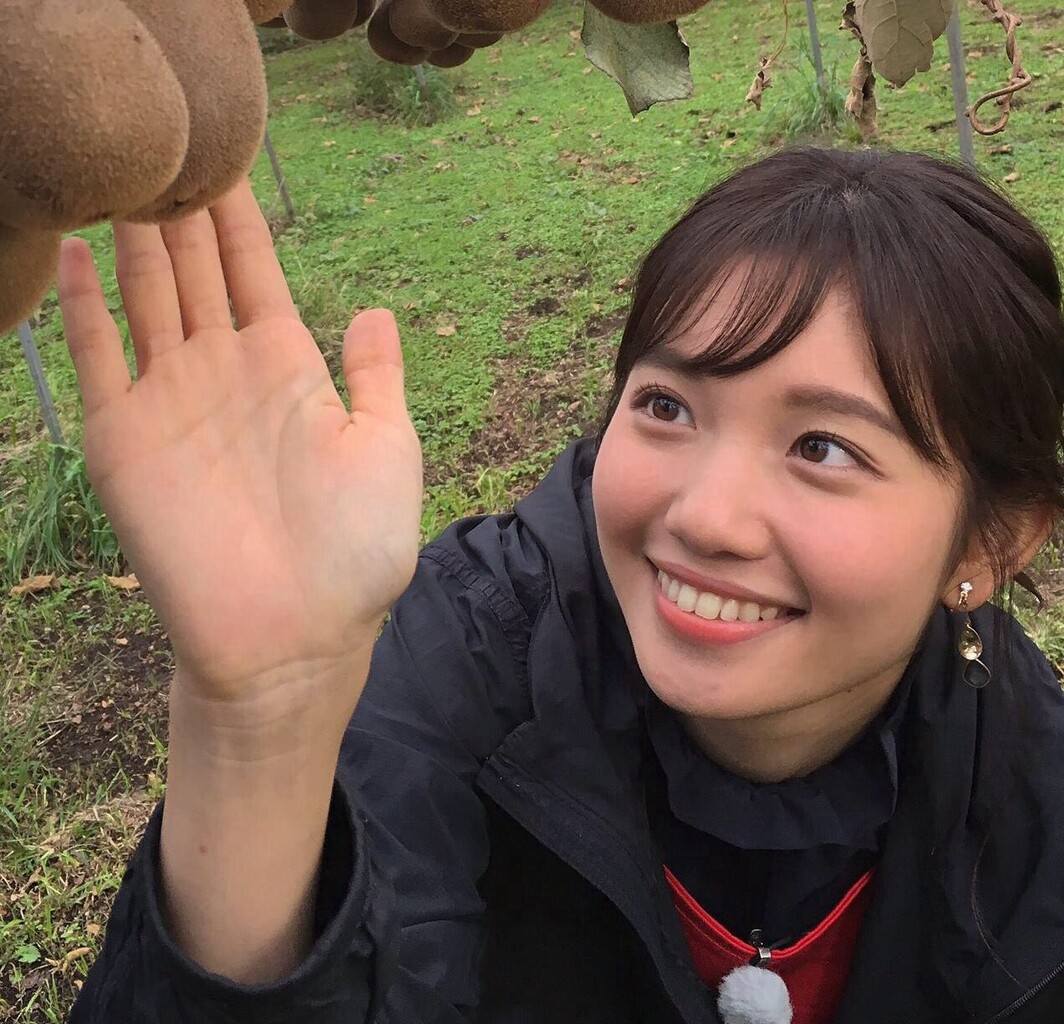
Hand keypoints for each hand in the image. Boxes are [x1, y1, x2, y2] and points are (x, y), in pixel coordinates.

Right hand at [59, 183, 421, 722]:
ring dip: (134, 239)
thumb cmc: (357, 552)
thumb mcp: (387, 448)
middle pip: (195, 270)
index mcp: (286, 369)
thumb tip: (375, 309)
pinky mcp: (122, 438)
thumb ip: (375, 376)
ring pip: (144, 296)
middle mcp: (223, 374)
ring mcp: (170, 401)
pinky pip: (95, 355)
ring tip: (122, 171)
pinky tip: (75, 248)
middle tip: (165, 139)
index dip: (240, 220)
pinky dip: (82, 303)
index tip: (226, 161)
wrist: (293, 635)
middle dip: (180, 209)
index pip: (255, 273)